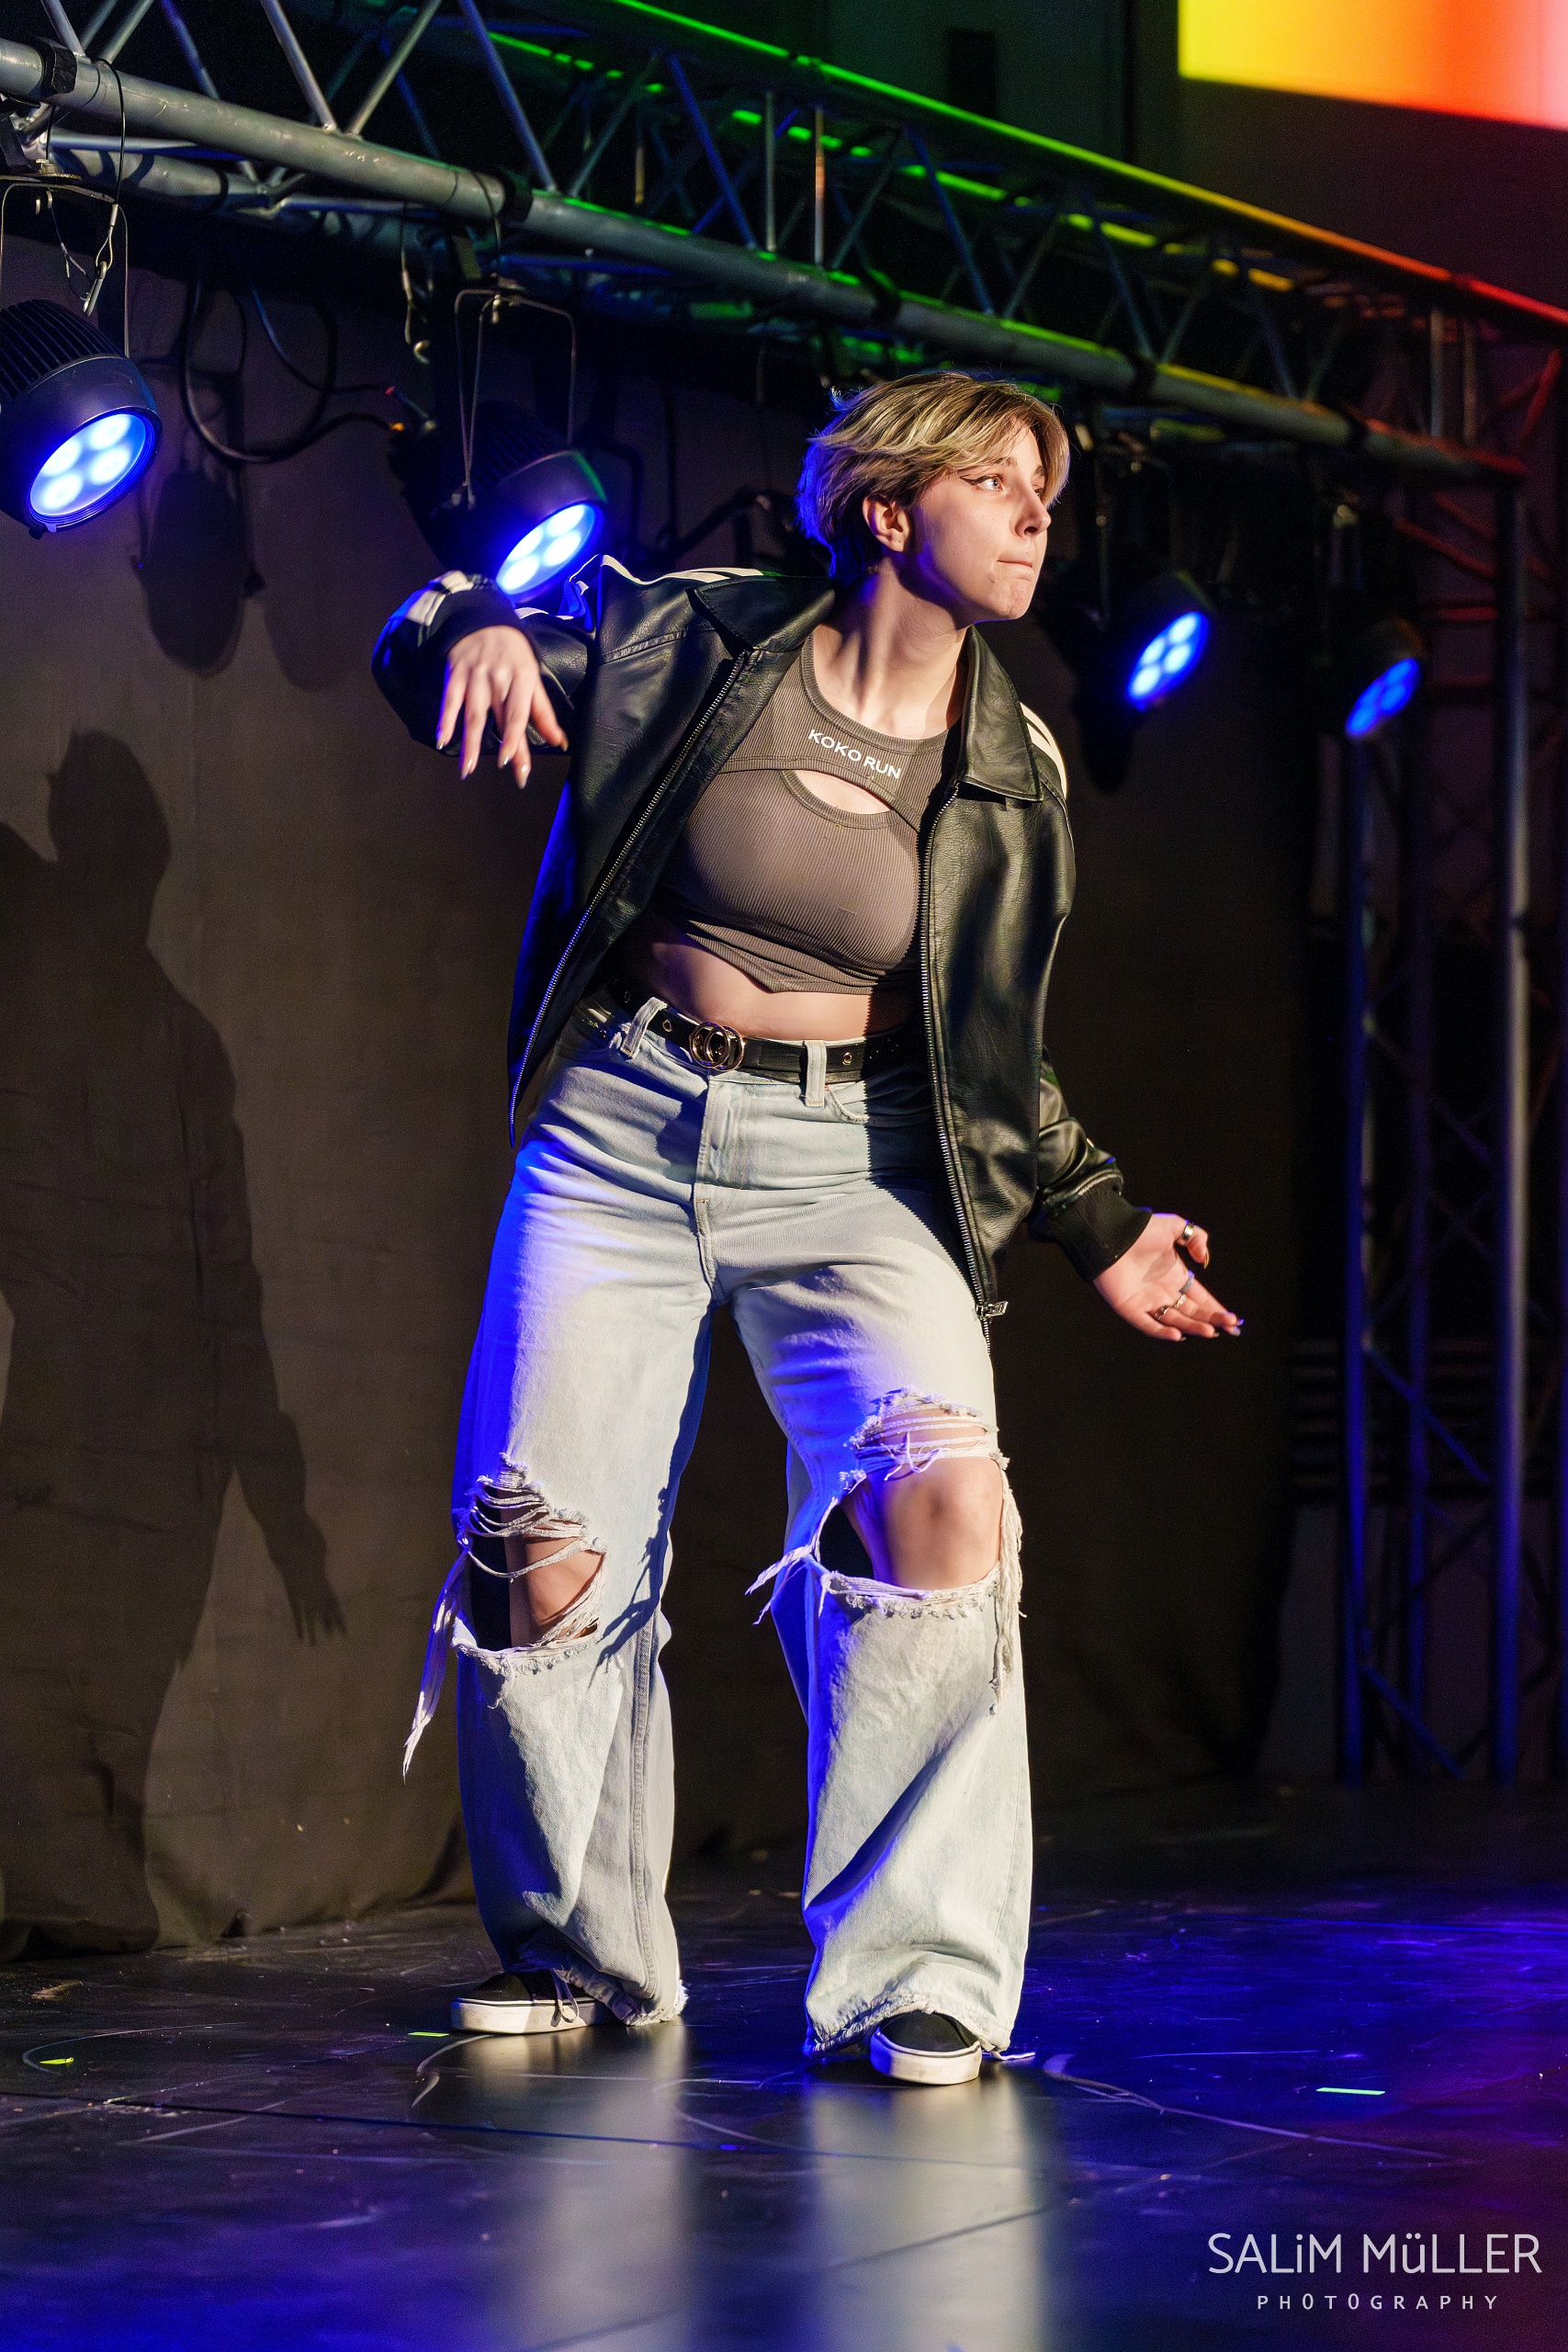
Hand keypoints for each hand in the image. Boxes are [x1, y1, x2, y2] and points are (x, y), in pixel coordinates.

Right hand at [436, 626, 567, 784]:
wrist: (481, 618)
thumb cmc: (512, 653)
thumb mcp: (532, 676)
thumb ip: (543, 711)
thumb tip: (558, 742)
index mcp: (522, 677)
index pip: (518, 714)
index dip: (515, 739)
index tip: (512, 763)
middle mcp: (498, 677)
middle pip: (499, 719)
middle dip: (505, 750)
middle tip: (509, 776)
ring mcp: (475, 675)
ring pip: (473, 714)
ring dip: (470, 743)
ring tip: (467, 769)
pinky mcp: (455, 673)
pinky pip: (449, 700)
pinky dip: (445, 720)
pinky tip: (442, 740)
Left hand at [1092, 1213, 1242, 1342]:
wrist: (1111, 1233)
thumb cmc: (1141, 1229)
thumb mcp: (1174, 1226)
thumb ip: (1196, 1238)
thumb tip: (1205, 1260)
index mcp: (1175, 1276)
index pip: (1200, 1298)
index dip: (1216, 1309)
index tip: (1233, 1320)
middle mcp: (1163, 1291)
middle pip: (1192, 1312)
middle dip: (1211, 1320)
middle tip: (1231, 1328)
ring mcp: (1147, 1301)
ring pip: (1174, 1320)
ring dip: (1192, 1327)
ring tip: (1210, 1331)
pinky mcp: (1129, 1307)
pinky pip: (1147, 1324)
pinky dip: (1162, 1331)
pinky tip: (1178, 1335)